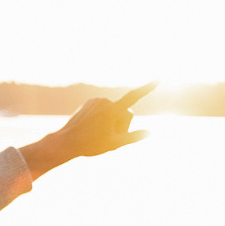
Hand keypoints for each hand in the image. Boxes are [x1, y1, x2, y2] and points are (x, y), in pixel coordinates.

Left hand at [19, 82, 155, 176]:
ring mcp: (96, 101)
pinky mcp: (90, 102)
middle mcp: (105, 102)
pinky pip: (105, 109)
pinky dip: (104, 117)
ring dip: (113, 121)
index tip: (158, 80)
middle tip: (109, 137)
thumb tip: (150, 132)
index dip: (147, 89)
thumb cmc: (90, 145)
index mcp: (111, 111)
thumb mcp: (114, 144)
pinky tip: (93, 127)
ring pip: (115, 111)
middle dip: (123, 124)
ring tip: (99, 133)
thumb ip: (133, 137)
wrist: (66, 142)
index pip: (134, 97)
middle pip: (126, 112)